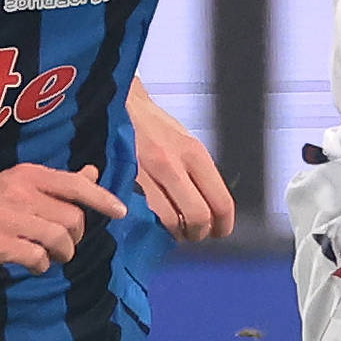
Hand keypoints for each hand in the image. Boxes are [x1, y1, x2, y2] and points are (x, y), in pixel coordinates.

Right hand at [0, 162, 126, 272]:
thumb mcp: (19, 184)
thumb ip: (57, 183)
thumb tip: (92, 173)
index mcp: (28, 175)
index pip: (74, 185)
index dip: (101, 199)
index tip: (120, 212)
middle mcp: (21, 192)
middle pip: (72, 217)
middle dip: (75, 236)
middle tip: (62, 243)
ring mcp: (10, 219)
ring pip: (60, 239)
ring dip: (62, 253)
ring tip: (50, 256)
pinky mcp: (0, 244)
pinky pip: (38, 258)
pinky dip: (41, 266)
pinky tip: (32, 263)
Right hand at [128, 85, 234, 239]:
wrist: (117, 107)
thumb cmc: (152, 125)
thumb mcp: (185, 142)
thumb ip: (198, 173)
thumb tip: (212, 207)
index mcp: (193, 153)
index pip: (221, 202)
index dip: (223, 225)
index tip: (219, 231)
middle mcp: (172, 163)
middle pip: (198, 217)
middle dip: (198, 233)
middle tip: (194, 233)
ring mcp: (145, 174)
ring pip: (170, 222)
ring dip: (174, 232)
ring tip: (173, 229)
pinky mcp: (123, 181)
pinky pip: (143, 215)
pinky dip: (151, 225)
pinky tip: (152, 220)